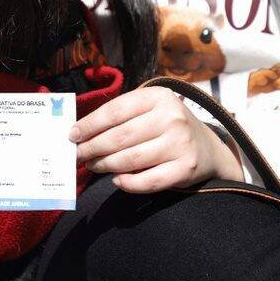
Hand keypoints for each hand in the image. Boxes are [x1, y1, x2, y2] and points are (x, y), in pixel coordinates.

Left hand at [70, 87, 242, 192]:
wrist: (207, 148)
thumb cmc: (166, 125)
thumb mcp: (149, 109)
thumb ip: (120, 115)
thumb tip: (79, 132)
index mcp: (158, 97)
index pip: (115, 111)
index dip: (90, 124)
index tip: (72, 135)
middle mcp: (172, 118)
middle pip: (119, 137)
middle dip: (92, 148)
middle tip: (78, 155)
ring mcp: (180, 144)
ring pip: (130, 160)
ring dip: (105, 165)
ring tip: (93, 165)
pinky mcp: (185, 169)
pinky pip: (147, 181)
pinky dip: (127, 183)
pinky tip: (116, 179)